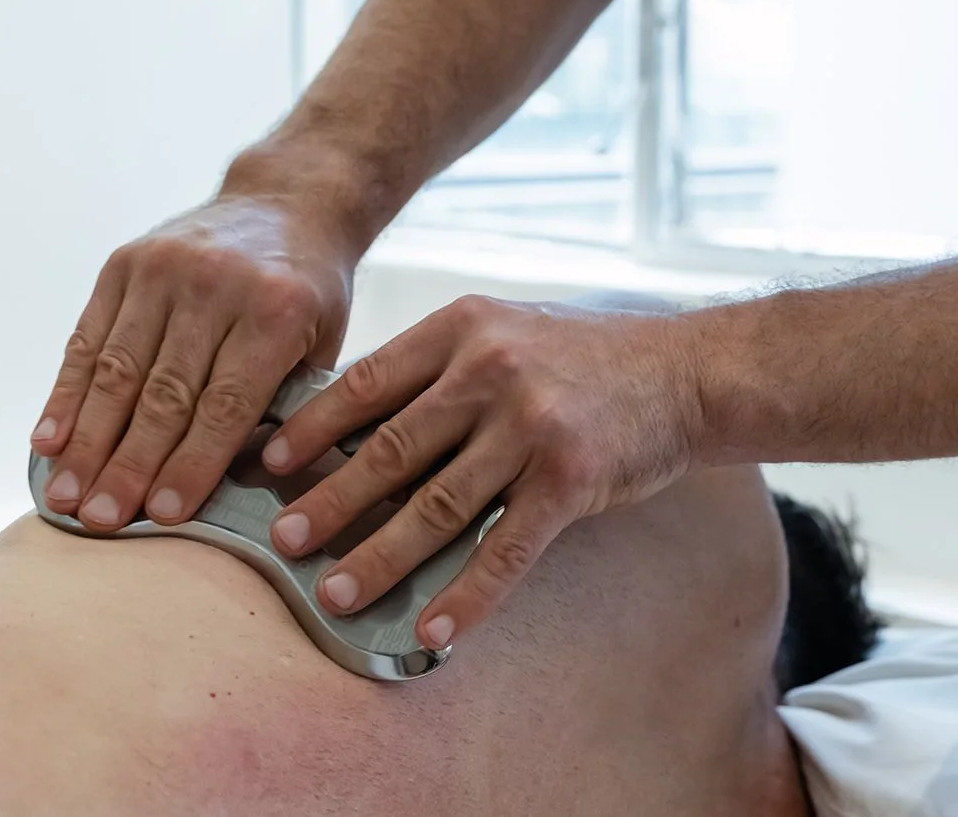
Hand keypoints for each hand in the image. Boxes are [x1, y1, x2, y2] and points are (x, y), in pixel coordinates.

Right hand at [33, 196, 353, 531]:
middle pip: (164, 393)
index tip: (162, 516)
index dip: (191, 463)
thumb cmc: (309, 289)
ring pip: (118, 370)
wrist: (288, 201)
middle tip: (102, 521)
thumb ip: (288, 404)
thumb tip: (242, 485)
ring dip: (89, 441)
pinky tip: (50, 441)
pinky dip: (67, 394)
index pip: (225, 404)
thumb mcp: (323, 341)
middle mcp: (215, 287)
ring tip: (68, 496)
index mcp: (275, 312)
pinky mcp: (126, 262)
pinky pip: (89, 337)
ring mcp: (165, 269)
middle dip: (130, 465)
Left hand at [261, 295, 704, 649]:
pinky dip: (465, 596)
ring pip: (436, 506)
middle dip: (330, 503)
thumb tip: (357, 427)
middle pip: (390, 450)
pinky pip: (504, 549)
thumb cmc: (589, 357)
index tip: (269, 466)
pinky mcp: (571, 477)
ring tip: (337, 595)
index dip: (313, 429)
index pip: (368, 383)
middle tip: (282, 544)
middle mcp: (491, 370)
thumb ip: (443, 367)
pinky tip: (434, 630)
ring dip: (381, 558)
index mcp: (464, 327)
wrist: (688, 370)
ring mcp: (531, 425)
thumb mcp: (509, 331)